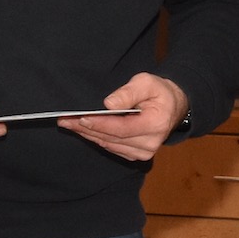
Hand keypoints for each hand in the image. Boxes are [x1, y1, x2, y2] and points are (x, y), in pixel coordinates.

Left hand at [58, 73, 187, 161]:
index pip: (121, 128)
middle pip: (112, 138)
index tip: (80, 118)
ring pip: (109, 145)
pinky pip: (112, 148)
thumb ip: (128, 92)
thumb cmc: (158, 92)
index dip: (99, 124)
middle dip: (86, 128)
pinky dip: (96, 138)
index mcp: (156, 124)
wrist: (173, 107)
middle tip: (65, 120)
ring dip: (87, 134)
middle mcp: (150, 143)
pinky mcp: (136, 154)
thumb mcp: (147, 82)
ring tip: (68, 124)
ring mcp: (144, 152)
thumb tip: (108, 104)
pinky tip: (82, 130)